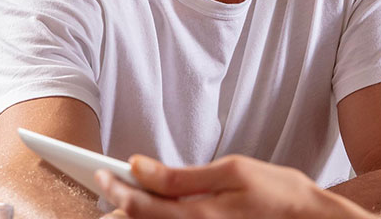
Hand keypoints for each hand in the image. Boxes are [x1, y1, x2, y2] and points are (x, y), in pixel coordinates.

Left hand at [96, 154, 373, 218]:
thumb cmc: (279, 193)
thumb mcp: (232, 170)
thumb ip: (181, 174)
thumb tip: (140, 167)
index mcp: (198, 214)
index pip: (139, 203)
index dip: (114, 186)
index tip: (101, 172)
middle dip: (117, 204)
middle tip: (105, 185)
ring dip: (134, 215)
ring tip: (124, 201)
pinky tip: (157, 210)